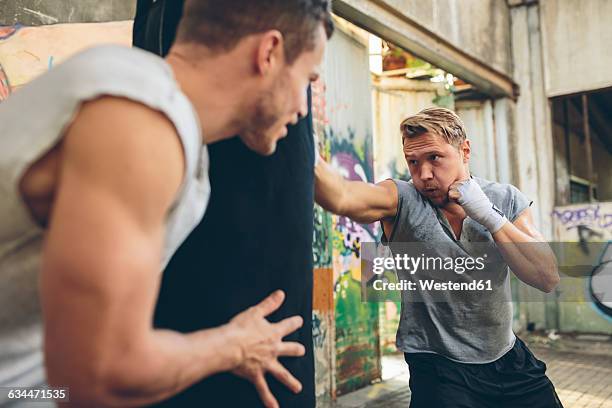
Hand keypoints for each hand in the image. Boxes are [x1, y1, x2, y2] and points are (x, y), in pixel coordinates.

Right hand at [228, 290, 305, 407]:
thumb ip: (269, 304)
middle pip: (289, 349)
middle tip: (302, 351)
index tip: (299, 321)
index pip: (288, 325)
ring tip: (298, 388)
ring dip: (290, 381)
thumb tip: (281, 294)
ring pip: (282, 373)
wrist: (229, 345)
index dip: (294, 322)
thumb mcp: (255, 312)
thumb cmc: (240, 328)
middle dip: (296, 350)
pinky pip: (264, 390)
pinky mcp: (256, 374)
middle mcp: (273, 349)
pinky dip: (269, 400)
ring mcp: (266, 363)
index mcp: (273, 333)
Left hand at [448, 178, 506, 232]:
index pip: (456, 182)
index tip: (463, 197)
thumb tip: (455, 187)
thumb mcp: (474, 192)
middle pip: (452, 185)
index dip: (457, 190)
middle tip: (461, 200)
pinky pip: (450, 195)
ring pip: (450, 189)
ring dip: (452, 197)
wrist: (486, 212)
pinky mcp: (462, 195)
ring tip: (460, 202)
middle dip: (454, 192)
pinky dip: (452, 200)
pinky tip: (460, 204)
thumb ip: (466, 188)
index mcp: (470, 181)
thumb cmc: (479, 205)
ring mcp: (464, 188)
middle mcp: (467, 183)